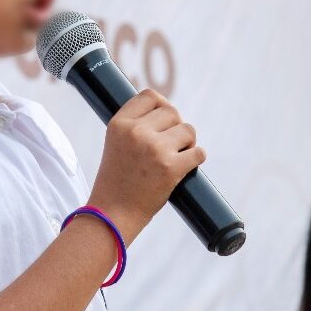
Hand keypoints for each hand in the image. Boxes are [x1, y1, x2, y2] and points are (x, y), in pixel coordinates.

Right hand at [87, 89, 205, 243]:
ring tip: (177, 157)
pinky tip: (186, 167)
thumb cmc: (117, 181)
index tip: (164, 121)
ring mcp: (154, 149)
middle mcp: (136, 132)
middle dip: (176, 127)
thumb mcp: (116, 144)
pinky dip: (196, 159)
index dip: (162, 106)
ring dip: (188, 143)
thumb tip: (167, 113)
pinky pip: (198, 152)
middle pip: (172, 112)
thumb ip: (135, 126)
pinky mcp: (170, 167)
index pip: (150, 96)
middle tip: (171, 146)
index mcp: (119, 124)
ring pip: (188, 130)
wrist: (112, 215)